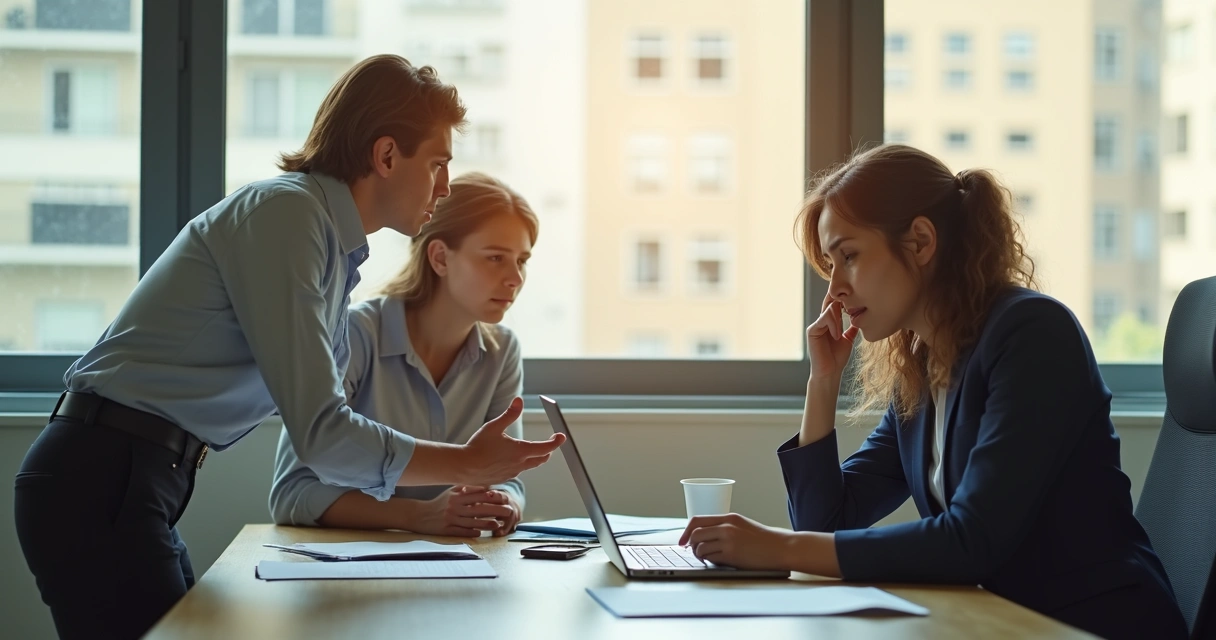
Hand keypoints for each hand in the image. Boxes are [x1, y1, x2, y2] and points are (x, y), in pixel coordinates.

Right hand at [403, 486, 515, 536]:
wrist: (420, 515)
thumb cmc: (439, 503)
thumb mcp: (451, 492)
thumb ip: (467, 488)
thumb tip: (485, 485)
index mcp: (457, 496)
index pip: (479, 495)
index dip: (493, 497)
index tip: (505, 498)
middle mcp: (455, 506)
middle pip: (479, 509)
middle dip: (496, 510)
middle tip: (509, 511)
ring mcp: (451, 519)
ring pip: (473, 522)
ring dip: (487, 524)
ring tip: (499, 524)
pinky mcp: (447, 530)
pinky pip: (462, 531)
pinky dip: (472, 532)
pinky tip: (481, 532)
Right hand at [460, 397, 565, 485]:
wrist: (463, 467)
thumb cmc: (478, 446)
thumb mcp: (494, 426)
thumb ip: (509, 414)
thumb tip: (519, 400)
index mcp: (520, 451)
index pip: (546, 447)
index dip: (555, 442)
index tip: (560, 436)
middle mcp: (519, 465)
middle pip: (541, 459)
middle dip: (546, 451)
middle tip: (547, 443)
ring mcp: (512, 473)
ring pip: (528, 466)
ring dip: (531, 457)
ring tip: (525, 449)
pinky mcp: (503, 479)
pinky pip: (515, 471)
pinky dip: (517, 464)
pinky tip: (506, 459)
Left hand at [678, 513, 793, 570]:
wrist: (780, 547)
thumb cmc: (762, 539)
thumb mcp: (742, 525)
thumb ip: (724, 527)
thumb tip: (702, 536)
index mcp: (728, 518)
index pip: (697, 520)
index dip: (686, 532)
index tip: (682, 541)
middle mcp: (727, 527)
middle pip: (695, 534)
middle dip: (691, 545)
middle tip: (695, 551)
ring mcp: (729, 540)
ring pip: (700, 547)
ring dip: (700, 555)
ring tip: (708, 557)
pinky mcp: (732, 554)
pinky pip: (710, 558)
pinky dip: (709, 561)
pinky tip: (717, 561)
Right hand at [806, 291, 858, 381]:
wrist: (830, 372)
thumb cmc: (837, 358)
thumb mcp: (848, 339)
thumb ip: (851, 328)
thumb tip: (860, 318)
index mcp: (830, 322)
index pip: (835, 304)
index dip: (844, 298)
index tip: (857, 297)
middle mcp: (822, 321)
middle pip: (831, 301)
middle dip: (842, 300)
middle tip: (853, 302)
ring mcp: (816, 325)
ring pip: (829, 308)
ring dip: (840, 317)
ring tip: (842, 332)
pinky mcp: (812, 330)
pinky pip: (824, 319)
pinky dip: (834, 325)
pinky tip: (837, 336)